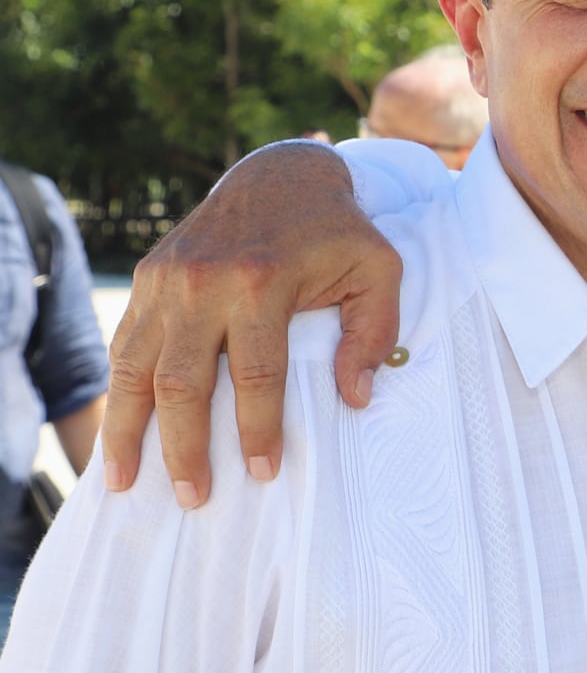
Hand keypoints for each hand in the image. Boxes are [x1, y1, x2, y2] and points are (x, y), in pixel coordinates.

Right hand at [103, 142, 401, 506]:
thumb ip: (373, 334)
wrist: (281, 175)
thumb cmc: (338, 231)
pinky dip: (120, 390)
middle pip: (182, 382)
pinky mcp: (148, 277)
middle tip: (193, 497)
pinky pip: (126, 344)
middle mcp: (204, 282)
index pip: (257, 374)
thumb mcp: (380, 271)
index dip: (259, 430)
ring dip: (128, 429)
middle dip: (185, 447)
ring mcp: (167, 279)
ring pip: (135, 367)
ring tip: (125, 480)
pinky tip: (121, 430)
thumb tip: (354, 398)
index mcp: (263, 282)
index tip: (263, 472)